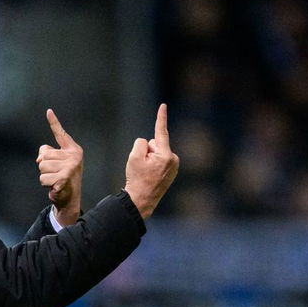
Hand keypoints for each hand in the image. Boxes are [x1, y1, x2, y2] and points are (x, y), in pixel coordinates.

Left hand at [37, 108, 83, 225]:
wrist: (70, 199)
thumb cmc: (63, 178)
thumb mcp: (57, 163)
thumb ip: (47, 155)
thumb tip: (39, 159)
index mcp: (73, 149)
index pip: (61, 134)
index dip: (54, 122)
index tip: (48, 111)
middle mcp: (74, 156)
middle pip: (44, 155)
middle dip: (45, 167)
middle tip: (55, 174)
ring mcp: (70, 166)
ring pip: (42, 167)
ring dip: (44, 176)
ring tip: (55, 179)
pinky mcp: (64, 177)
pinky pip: (43, 178)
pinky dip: (46, 184)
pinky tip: (55, 186)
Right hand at [124, 103, 178, 217]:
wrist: (141, 201)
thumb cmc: (137, 180)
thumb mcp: (134, 157)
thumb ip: (141, 143)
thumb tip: (148, 144)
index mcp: (165, 155)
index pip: (161, 132)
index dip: (161, 117)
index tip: (163, 105)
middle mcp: (173, 159)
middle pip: (155, 144)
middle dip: (148, 151)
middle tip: (143, 168)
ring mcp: (174, 166)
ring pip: (157, 153)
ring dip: (150, 159)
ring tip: (146, 174)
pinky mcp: (172, 171)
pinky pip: (159, 161)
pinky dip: (154, 165)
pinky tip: (151, 176)